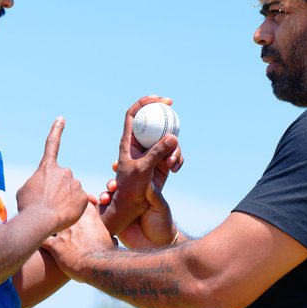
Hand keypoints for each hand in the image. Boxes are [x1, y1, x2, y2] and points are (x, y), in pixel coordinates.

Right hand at [16, 117, 87, 234]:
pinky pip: (79, 202)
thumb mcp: (25, 191)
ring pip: (72, 192)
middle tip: (49, 204)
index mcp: (47, 168)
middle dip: (58, 190)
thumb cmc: (28, 207)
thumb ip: (37, 184)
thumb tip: (44, 188)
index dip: (56, 131)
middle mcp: (63, 171)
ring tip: (54, 212)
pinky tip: (64, 215)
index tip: (62, 119)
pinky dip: (73, 209)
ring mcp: (75, 183)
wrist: (39, 221)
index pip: (51, 145)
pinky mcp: (83, 196)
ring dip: (65, 201)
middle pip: (63, 180)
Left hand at [43, 202, 115, 279]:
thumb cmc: (106, 254)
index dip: (72, 205)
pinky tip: (34, 241)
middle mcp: (74, 220)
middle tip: (54, 217)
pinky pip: (41, 240)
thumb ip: (108, 237)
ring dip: (45, 225)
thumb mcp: (111, 241)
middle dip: (56, 213)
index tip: (71, 211)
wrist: (98, 265)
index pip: (78, 202)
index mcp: (89, 216)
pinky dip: (37, 240)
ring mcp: (63, 231)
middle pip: (60, 209)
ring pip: (47, 222)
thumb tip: (113, 241)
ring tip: (41, 227)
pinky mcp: (55, 245)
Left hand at [98, 96, 182, 235]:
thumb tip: (173, 137)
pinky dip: (177, 159)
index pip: (133, 115)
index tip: (157, 99)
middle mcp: (140, 144)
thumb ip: (156, 153)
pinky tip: (175, 169)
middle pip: (153, 122)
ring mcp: (152, 153)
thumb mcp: (142, 169)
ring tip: (172, 163)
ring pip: (166, 139)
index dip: (144, 103)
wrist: (133, 208)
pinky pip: (173, 154)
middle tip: (173, 108)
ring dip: (174, 147)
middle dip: (164, 115)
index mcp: (129, 141)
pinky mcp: (161, 163)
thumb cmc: (130, 190)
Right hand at [99, 161, 175, 247]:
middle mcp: (137, 187)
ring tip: (111, 188)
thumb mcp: (160, 208)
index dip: (138, 157)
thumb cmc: (162, 225)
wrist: (153, 245)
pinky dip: (103, 197)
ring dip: (110, 183)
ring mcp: (125, 196)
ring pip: (114, 182)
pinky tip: (102, 200)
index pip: (145, 164)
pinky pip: (106, 198)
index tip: (135, 157)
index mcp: (151, 183)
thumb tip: (148, 185)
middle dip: (119, 166)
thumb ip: (155, 196)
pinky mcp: (115, 207)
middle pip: (126, 170)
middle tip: (115, 166)